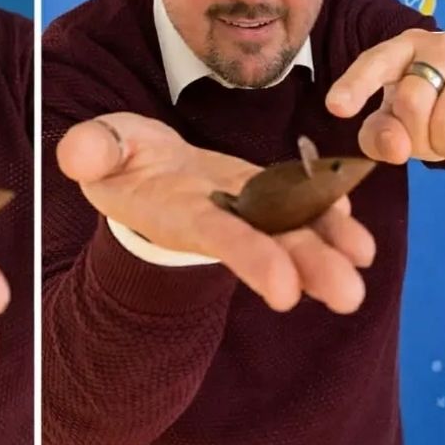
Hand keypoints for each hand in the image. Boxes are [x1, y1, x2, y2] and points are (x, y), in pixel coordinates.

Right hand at [55, 112, 375, 313]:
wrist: (141, 165)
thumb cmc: (117, 158)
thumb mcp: (98, 149)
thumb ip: (93, 149)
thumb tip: (78, 153)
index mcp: (182, 213)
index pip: (223, 238)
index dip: (254, 260)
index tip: (287, 293)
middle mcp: (222, 217)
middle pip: (272, 244)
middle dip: (312, 267)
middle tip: (351, 295)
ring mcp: (245, 204)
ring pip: (293, 226)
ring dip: (331, 243)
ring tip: (365, 257)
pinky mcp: (260, 187)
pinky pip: (298, 198)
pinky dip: (325, 205)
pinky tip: (348, 208)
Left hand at [326, 28, 444, 163]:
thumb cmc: (431, 106)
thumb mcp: (397, 117)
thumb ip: (381, 134)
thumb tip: (397, 148)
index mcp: (403, 49)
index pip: (376, 62)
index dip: (356, 84)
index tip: (337, 106)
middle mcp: (438, 46)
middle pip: (410, 102)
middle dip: (413, 133)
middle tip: (424, 133)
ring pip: (442, 122)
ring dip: (439, 143)